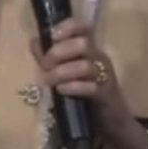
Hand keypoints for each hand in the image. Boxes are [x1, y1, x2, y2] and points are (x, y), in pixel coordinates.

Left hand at [31, 18, 147, 148]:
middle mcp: (99, 58)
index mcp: (90, 49)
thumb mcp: (68, 73)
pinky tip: (61, 90)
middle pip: (83, 44)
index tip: (52, 36)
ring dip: (62, 72)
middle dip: (59, 52)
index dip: (68, 27)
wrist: (113, 121)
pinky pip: (91, 87)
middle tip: (45, 66)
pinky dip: (74, 87)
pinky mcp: (106, 95)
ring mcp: (105, 76)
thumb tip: (34, 41)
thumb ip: (51, 58)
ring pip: (85, 66)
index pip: (84, 27)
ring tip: (49, 81)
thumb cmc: (87, 95)